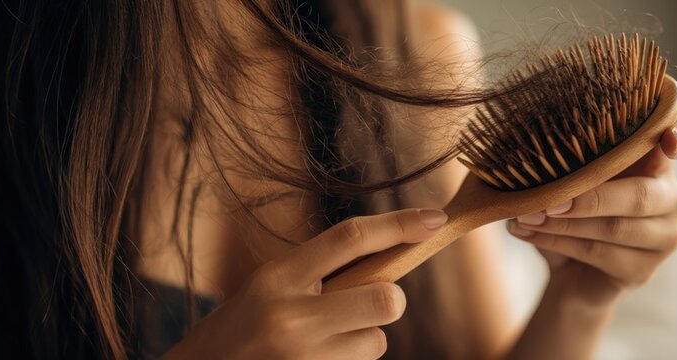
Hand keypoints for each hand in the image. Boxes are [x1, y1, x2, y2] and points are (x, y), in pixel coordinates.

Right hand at [162, 208, 448, 359]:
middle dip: (391, 300)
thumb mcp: (270, 285)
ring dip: (360, 340)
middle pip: (384, 300)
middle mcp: (291, 317)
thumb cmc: (241, 326)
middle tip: (374, 302)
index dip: (399, 224)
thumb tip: (391, 257)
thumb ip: (321, 272)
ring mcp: (302, 357)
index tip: (434, 219)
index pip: (350, 238)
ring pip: (375, 342)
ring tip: (319, 343)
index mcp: (278, 276)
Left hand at [507, 121, 676, 307]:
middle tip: (546, 199)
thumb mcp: (572, 182)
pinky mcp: (644, 269)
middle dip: (588, 197)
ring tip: (526, 216)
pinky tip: (528, 233)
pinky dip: (557, 241)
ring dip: (563, 223)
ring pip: (615, 228)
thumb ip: (570, 165)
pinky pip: (599, 253)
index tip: (668, 138)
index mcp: (656, 165)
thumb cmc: (573, 213)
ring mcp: (664, 237)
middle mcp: (671, 198)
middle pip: (639, 196)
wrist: (570, 271)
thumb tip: (534, 154)